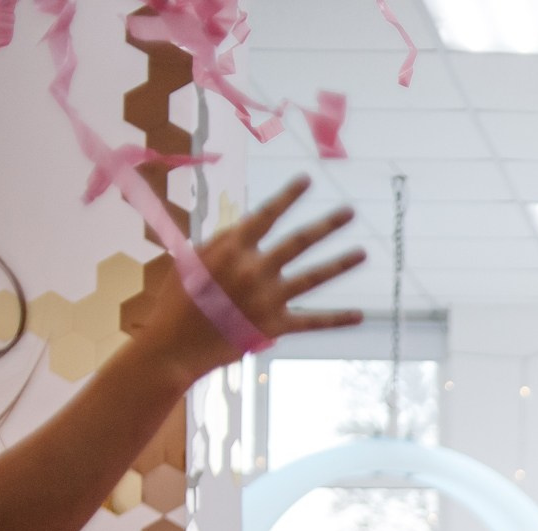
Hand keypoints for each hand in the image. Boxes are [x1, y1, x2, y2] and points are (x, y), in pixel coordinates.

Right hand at [131, 176, 364, 381]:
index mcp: (231, 250)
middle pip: (298, 243)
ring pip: (312, 278)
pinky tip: (360, 315)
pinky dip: (337, 320)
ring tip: (363, 252)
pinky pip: (311, 322)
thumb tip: (248, 225)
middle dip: (326, 226)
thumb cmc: (179, 299)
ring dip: (340, 264)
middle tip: (350, 211)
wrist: (174, 344)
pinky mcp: (274, 327)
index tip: (307, 180)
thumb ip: (222, 241)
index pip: (266, 216)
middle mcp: (254, 271)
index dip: (287, 197)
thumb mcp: (192, 261)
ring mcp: (267, 299)